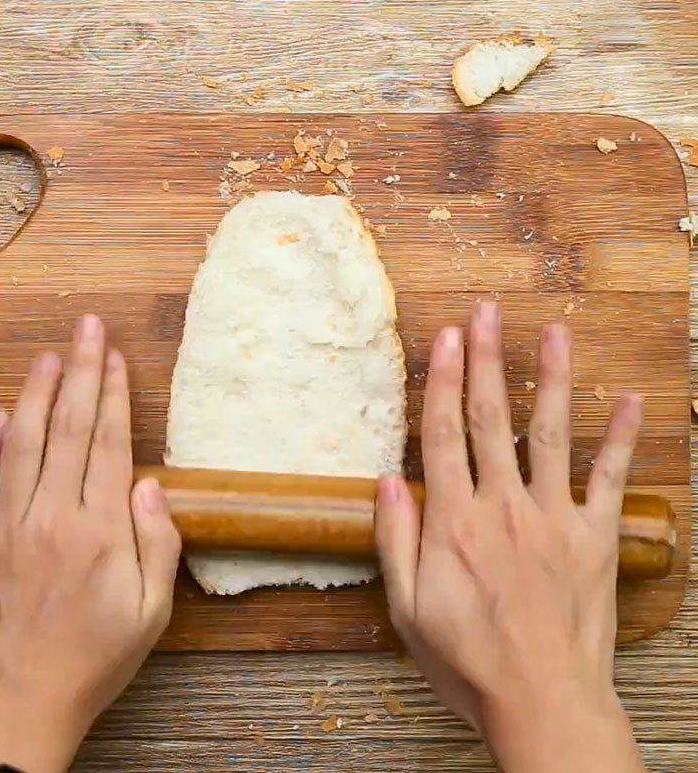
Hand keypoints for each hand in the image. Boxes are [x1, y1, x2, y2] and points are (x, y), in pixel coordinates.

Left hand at [0, 315, 180, 772]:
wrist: (19, 705)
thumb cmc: (95, 658)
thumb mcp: (151, 611)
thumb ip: (157, 543)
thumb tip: (150, 484)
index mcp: (99, 531)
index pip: (109, 444)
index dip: (114, 394)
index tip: (115, 356)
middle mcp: (51, 518)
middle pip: (69, 429)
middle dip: (81, 371)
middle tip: (86, 326)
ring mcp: (3, 528)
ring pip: (21, 443)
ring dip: (36, 394)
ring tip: (49, 354)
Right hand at [376, 301, 646, 772]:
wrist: (543, 704)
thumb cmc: (467, 660)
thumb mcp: (407, 609)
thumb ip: (396, 539)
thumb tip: (388, 479)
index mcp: (455, 522)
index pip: (443, 434)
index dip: (443, 381)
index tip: (446, 338)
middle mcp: (504, 507)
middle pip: (492, 419)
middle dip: (487, 360)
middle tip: (487, 313)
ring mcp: (554, 519)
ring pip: (551, 433)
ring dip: (551, 379)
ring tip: (553, 332)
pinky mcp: (594, 538)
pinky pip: (609, 479)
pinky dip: (621, 439)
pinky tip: (630, 401)